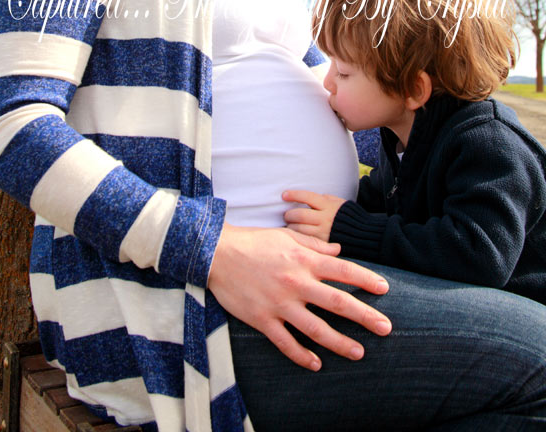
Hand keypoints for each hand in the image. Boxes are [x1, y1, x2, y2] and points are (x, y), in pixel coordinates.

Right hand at [208, 223, 390, 371]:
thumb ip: (314, 245)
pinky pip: (285, 342)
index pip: (343, 271)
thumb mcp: (286, 238)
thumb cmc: (254, 242)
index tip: (385, 289)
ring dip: (340, 342)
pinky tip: (316, 364)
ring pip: (316, 329)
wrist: (217, 253)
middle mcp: (296, 283)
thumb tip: (338, 250)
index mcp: (304, 260)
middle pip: (337, 303)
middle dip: (364, 316)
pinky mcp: (263, 319)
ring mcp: (280, 303)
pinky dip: (301, 355)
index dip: (366, 280)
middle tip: (386, 328)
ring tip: (359, 352)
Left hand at [283, 189, 345, 241]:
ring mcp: (323, 231)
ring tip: (290, 225)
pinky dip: (298, 237)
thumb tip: (308, 197)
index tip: (284, 195)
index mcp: (327, 205)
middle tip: (287, 215)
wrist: (362, 233)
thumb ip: (324, 199)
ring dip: (291, 227)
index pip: (307, 197)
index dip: (294, 195)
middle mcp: (324, 218)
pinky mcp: (323, 243)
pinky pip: (306, 240)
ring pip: (300, 229)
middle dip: (289, 214)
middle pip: (300, 215)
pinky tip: (296, 235)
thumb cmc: (347, 215)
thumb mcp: (338, 202)